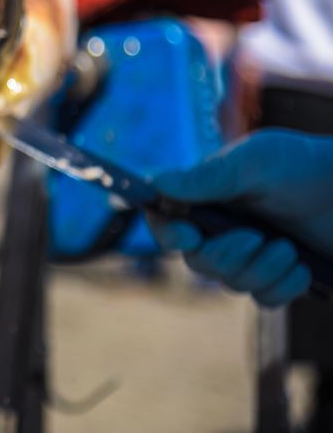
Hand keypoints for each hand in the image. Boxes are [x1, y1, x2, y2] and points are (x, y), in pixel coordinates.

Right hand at [151, 129, 332, 307]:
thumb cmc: (302, 166)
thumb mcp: (256, 162)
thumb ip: (209, 176)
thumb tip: (158, 183)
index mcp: (204, 196)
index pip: (164, 220)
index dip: (168, 232)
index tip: (190, 234)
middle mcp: (218, 228)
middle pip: (196, 261)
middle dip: (225, 255)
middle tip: (255, 237)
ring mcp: (247, 255)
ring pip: (231, 282)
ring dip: (261, 270)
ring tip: (289, 248)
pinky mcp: (274, 276)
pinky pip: (263, 298)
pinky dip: (282, 287)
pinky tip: (302, 267)